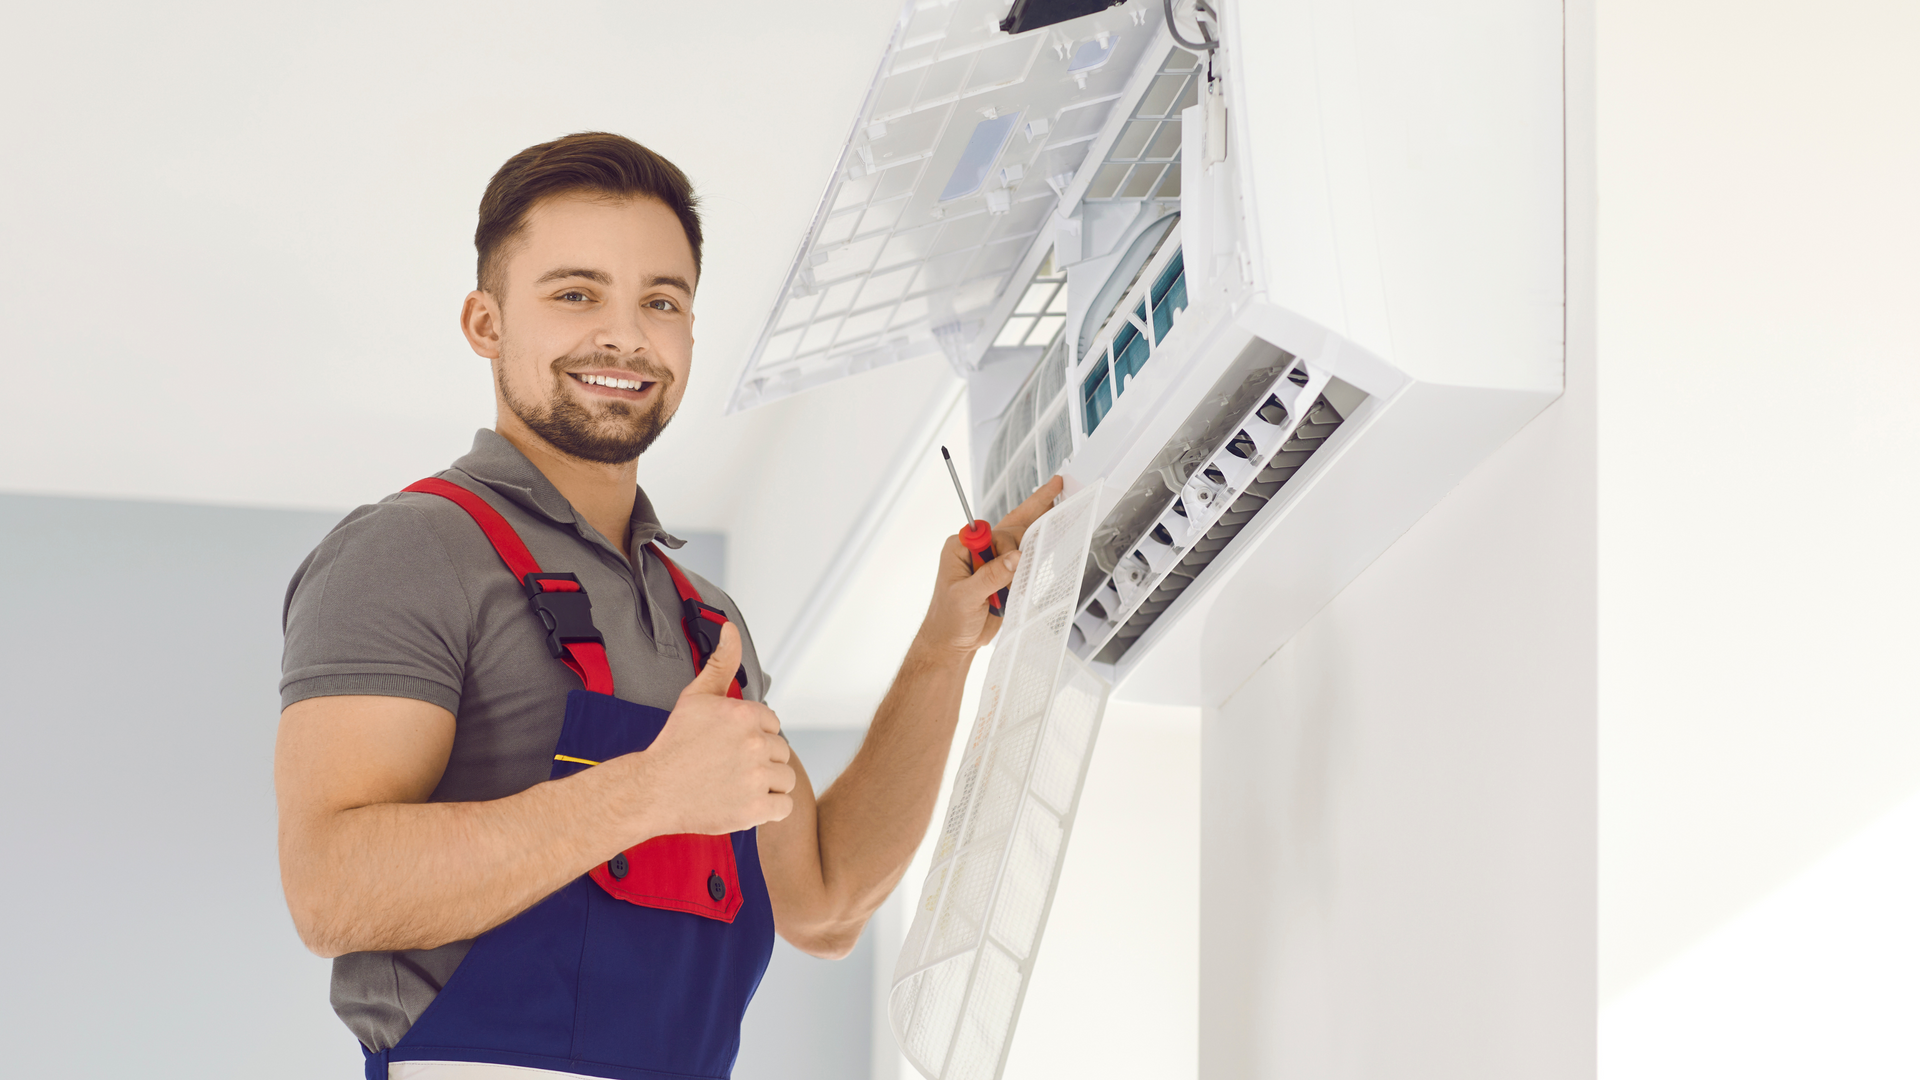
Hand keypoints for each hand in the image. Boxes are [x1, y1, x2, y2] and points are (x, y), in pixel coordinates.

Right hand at [623, 622, 795, 836]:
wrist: (652, 790)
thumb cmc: (674, 744)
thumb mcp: (696, 696)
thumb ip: (721, 663)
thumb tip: (730, 629)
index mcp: (745, 715)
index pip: (773, 725)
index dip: (753, 737)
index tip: (731, 747)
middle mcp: (755, 744)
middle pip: (781, 752)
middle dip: (761, 760)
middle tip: (730, 768)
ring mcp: (756, 778)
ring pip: (785, 779)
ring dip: (767, 785)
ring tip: (737, 785)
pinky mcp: (755, 809)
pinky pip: (784, 807)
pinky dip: (769, 809)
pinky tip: (745, 802)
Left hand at [919, 475, 1065, 654]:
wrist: (951, 643)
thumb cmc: (948, 620)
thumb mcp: (966, 597)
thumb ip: (991, 576)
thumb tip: (1015, 558)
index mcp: (960, 547)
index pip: (992, 533)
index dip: (1009, 544)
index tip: (1019, 560)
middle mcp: (976, 550)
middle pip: (1009, 525)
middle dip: (1034, 508)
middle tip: (1056, 485)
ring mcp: (991, 563)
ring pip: (1019, 540)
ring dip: (1038, 529)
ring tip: (1058, 501)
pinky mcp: (1002, 576)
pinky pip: (1023, 560)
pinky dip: (1038, 550)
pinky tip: (1052, 536)